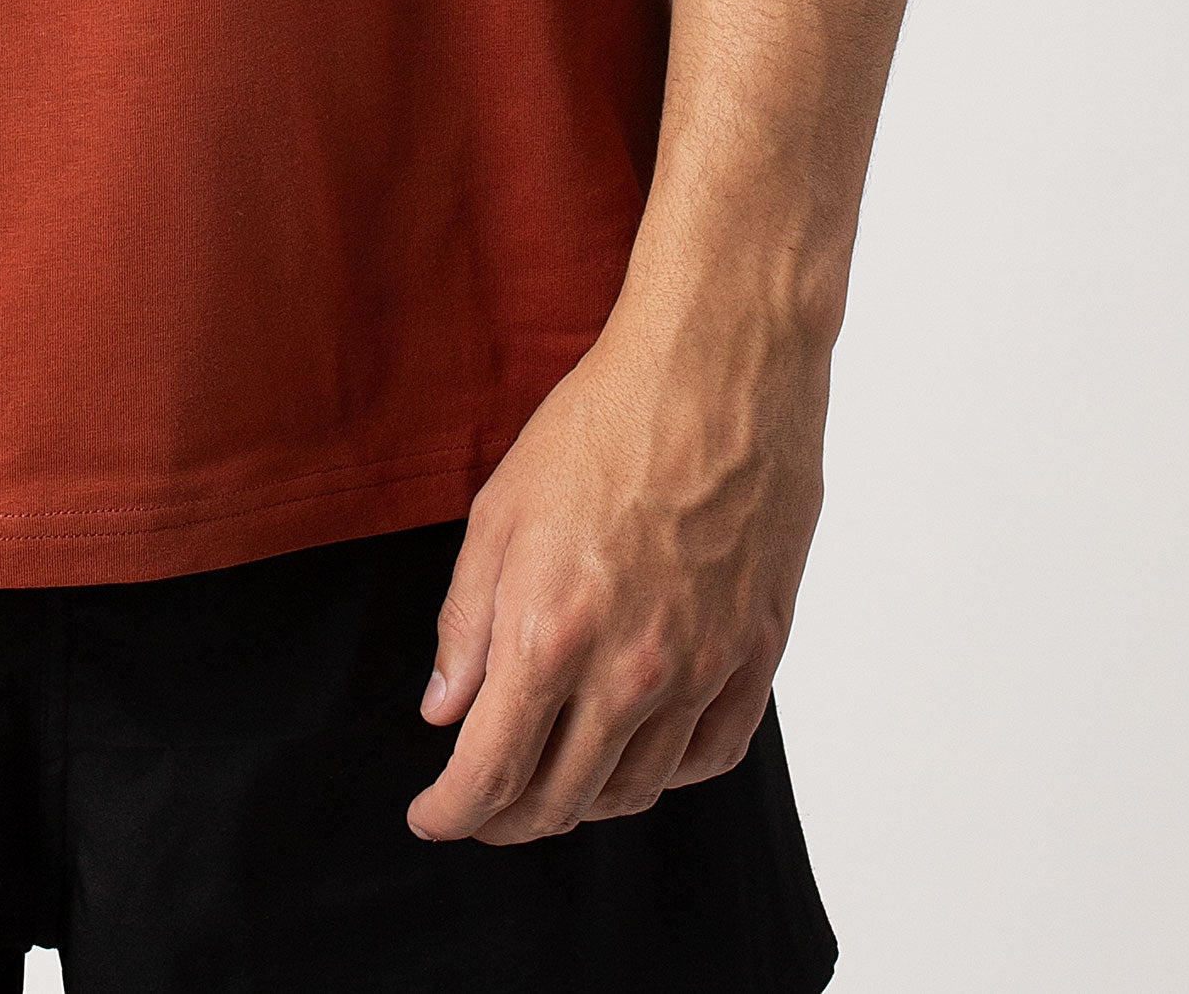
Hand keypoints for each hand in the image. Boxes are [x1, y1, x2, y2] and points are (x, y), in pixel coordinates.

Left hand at [405, 289, 828, 844]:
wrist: (715, 369)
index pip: (490, 772)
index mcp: (552, 633)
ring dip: (583, 801)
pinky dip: (666, 773)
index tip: (431, 817)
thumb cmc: (601, 423)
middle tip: (482, 807)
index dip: (452, 811)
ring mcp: (703, 668)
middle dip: (508, 818)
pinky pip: (711, 755)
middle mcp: (631, 671)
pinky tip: (638, 752)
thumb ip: (467, 622)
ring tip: (552, 780)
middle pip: (562, 799)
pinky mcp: (758, 653)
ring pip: (637, 788)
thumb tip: (445, 710)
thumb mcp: (500, 511)